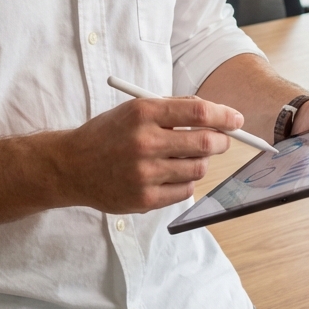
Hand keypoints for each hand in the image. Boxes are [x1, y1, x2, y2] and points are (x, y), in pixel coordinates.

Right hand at [57, 97, 241, 213]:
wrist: (72, 165)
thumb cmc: (109, 134)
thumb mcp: (135, 110)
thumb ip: (174, 109)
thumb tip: (217, 114)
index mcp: (143, 113)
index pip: (198, 112)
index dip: (224, 116)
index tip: (236, 120)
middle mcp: (144, 142)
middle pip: (205, 143)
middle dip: (221, 141)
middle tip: (222, 140)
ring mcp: (144, 174)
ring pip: (198, 169)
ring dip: (199, 162)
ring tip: (183, 157)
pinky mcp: (144, 199)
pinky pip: (185, 191)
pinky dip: (185, 182)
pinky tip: (169, 174)